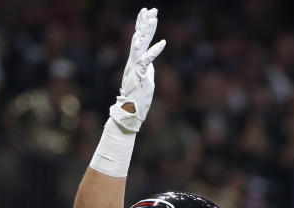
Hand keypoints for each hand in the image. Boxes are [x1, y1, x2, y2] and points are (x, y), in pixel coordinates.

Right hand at [109, 7, 165, 131]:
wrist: (130, 112)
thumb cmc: (138, 99)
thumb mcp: (145, 80)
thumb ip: (147, 70)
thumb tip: (150, 65)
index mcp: (136, 62)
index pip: (139, 40)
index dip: (142, 26)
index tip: (147, 13)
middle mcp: (134, 61)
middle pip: (139, 38)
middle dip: (145, 23)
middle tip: (151, 9)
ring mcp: (135, 67)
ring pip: (140, 45)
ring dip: (147, 32)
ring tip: (153, 19)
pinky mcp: (139, 74)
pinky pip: (147, 60)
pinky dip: (154, 51)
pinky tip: (163, 43)